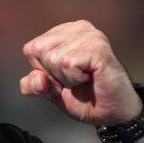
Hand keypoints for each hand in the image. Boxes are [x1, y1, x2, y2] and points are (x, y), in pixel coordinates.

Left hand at [20, 20, 140, 125]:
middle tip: (76, 80)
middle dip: (53, 75)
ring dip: (66, 78)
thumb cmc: (85, 98)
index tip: (64, 78)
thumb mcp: (49, 93)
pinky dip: (75, 78)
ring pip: (53, 58)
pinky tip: (91, 77)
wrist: (112, 114)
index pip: (31, 50)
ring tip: (85, 78)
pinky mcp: (98, 46)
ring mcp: (89, 35)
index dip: (43, 71)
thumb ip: (32, 85)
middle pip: (39, 51)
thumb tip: (36, 78)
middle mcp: (77, 28)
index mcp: (63, 33)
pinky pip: (68, 63)